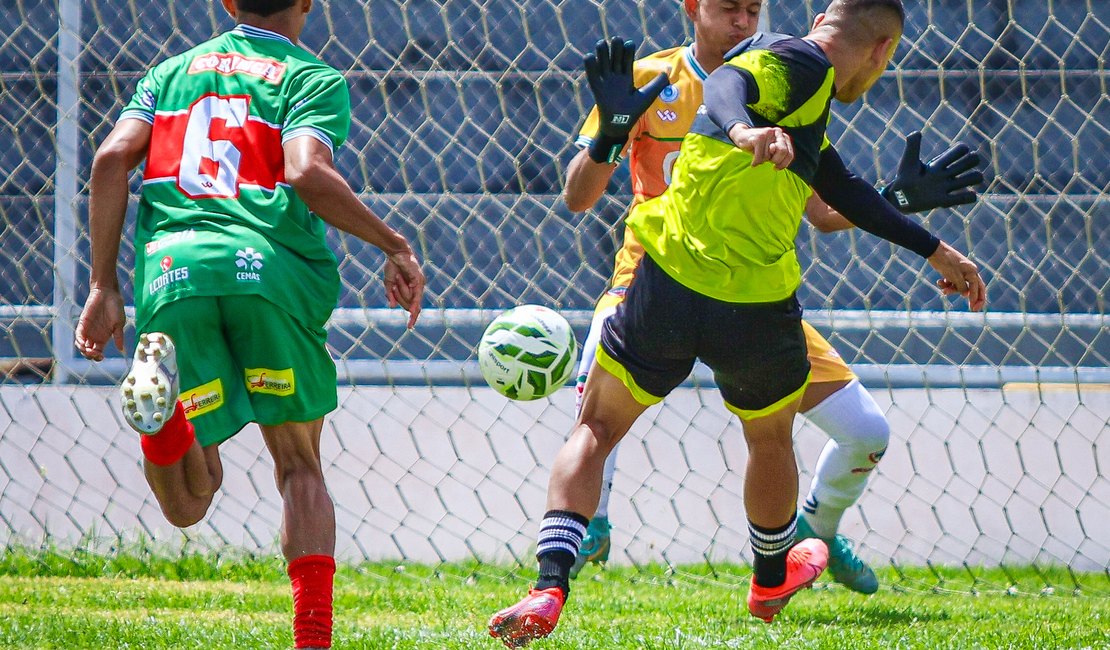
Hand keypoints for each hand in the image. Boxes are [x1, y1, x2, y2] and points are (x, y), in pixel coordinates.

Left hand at [74, 286, 125, 360]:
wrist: (107, 294)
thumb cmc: (116, 307)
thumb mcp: (119, 323)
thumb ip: (119, 336)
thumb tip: (121, 349)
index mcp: (104, 338)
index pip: (98, 352)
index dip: (98, 357)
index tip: (101, 356)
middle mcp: (95, 336)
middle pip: (88, 352)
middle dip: (90, 356)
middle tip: (94, 353)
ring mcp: (88, 330)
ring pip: (82, 346)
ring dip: (83, 351)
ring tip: (88, 350)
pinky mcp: (82, 323)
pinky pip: (78, 336)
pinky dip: (79, 342)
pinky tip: (83, 344)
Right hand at [383, 247, 424, 328]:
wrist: (395, 252)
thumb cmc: (393, 267)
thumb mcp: (389, 283)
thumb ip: (391, 295)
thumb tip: (393, 307)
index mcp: (412, 290)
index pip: (415, 306)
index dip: (413, 317)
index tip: (409, 327)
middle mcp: (418, 288)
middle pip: (410, 304)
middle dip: (399, 298)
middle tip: (394, 284)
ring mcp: (420, 284)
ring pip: (410, 299)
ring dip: (400, 291)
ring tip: (397, 277)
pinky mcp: (419, 279)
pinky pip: (414, 294)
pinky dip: (413, 302)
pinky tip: (412, 310)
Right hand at [584, 37, 668, 162]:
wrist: (620, 124)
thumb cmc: (634, 111)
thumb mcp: (648, 96)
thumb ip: (658, 84)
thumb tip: (668, 72)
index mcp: (626, 77)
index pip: (626, 60)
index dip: (627, 52)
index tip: (629, 44)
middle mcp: (615, 77)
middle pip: (614, 59)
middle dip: (615, 49)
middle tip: (616, 39)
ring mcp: (605, 82)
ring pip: (603, 64)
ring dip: (602, 54)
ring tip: (602, 43)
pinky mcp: (597, 89)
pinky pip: (592, 76)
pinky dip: (590, 66)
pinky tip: (589, 56)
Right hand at [727, 124, 793, 169]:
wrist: (742, 135)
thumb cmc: (758, 146)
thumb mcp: (771, 151)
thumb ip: (778, 154)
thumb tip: (775, 155)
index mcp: (783, 136)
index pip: (790, 154)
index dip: (784, 164)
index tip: (776, 167)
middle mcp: (778, 132)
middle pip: (783, 152)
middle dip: (775, 160)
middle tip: (767, 160)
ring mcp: (768, 133)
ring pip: (768, 156)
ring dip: (761, 160)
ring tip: (757, 154)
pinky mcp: (759, 137)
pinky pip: (760, 156)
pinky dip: (755, 162)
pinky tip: (753, 163)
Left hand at [881, 131, 983, 212]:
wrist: (899, 198)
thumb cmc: (905, 177)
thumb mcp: (908, 161)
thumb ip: (912, 146)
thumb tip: (916, 132)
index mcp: (939, 163)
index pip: (961, 149)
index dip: (960, 150)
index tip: (944, 159)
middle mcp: (947, 174)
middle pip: (973, 160)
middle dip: (971, 161)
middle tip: (955, 170)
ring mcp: (947, 187)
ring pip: (975, 178)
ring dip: (972, 179)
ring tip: (957, 185)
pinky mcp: (945, 201)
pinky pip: (966, 198)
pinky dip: (967, 196)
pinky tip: (954, 199)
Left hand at [927, 241, 986, 311]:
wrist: (934, 251)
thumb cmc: (946, 263)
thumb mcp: (954, 277)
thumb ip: (961, 287)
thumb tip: (966, 295)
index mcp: (972, 271)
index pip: (978, 288)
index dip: (976, 299)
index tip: (973, 308)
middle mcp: (969, 271)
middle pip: (973, 288)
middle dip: (972, 298)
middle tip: (972, 310)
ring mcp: (961, 272)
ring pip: (960, 286)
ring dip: (952, 290)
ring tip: (944, 291)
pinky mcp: (952, 272)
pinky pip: (952, 282)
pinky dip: (946, 285)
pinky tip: (939, 282)